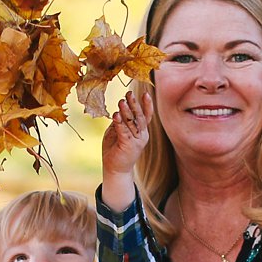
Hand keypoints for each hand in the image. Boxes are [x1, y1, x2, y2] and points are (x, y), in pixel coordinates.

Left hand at [100, 87, 151, 203]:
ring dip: (127, 111)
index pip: (146, 116)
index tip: (146, 93)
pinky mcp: (128, 146)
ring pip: (132, 123)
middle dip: (135, 105)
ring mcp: (136, 141)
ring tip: (121, 101)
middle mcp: (142, 136)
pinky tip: (116, 115)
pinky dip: (120, 123)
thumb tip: (119, 110)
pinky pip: (124, 132)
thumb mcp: (117, 132)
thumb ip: (120, 122)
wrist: (115, 169)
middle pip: (140, 117)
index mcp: (141, 131)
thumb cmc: (115, 149)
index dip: (147, 105)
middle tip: (129, 94)